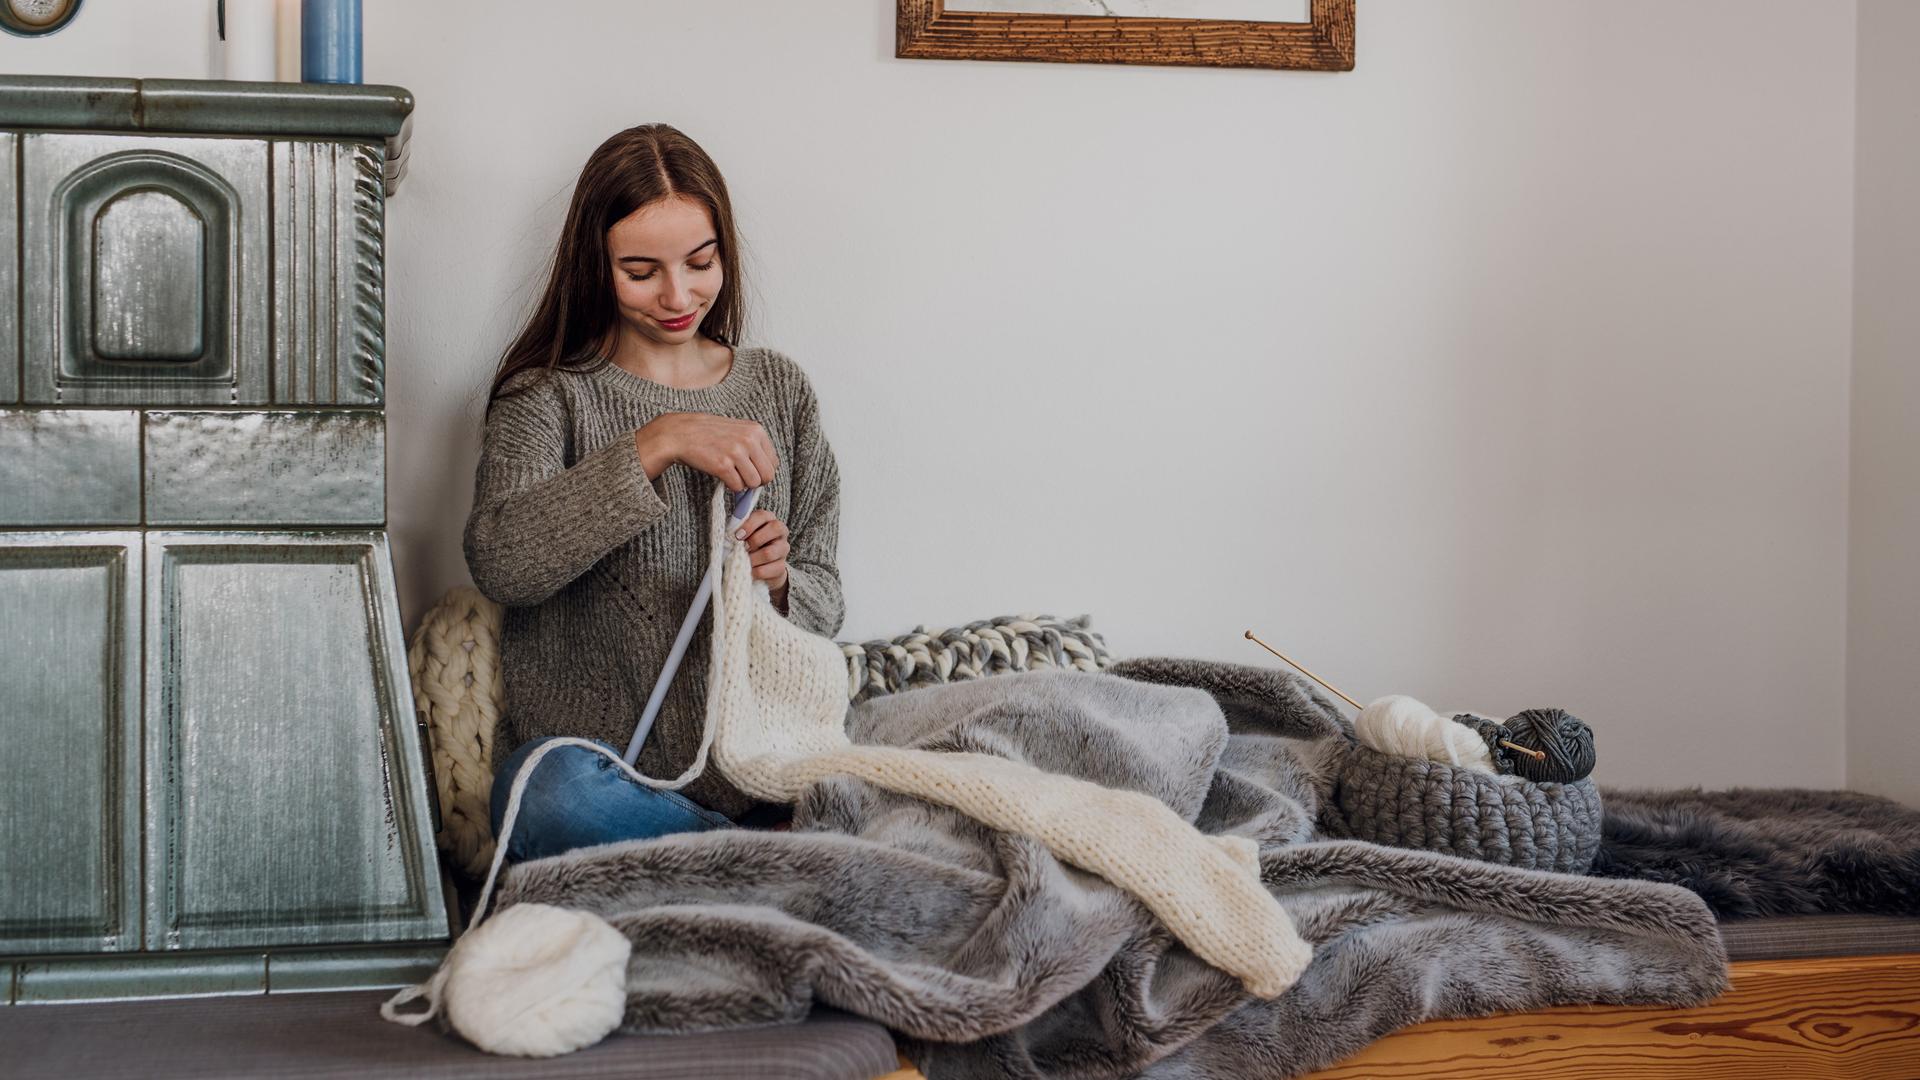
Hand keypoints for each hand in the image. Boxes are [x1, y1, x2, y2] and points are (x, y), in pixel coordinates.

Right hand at [634, 413, 777, 490]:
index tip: (751, 471)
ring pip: (753, 483)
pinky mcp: (723, 465)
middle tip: (743, 478)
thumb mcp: (737, 430)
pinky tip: (723, 477)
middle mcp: (749, 440)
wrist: (680, 433)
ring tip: (731, 474)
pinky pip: (737, 487)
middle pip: (767, 475)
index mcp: (756, 430)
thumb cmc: (709, 434)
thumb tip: (768, 473)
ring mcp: (736, 452)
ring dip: (743, 484)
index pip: (773, 462)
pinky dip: (731, 486)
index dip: (763, 471)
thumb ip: (754, 446)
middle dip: (756, 481)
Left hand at [734, 509, 790, 595]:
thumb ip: (737, 529)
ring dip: (752, 559)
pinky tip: (749, 571)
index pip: (762, 515)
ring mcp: (783, 549)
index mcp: (769, 519)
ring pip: (769, 553)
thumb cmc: (747, 545)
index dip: (749, 525)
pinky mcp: (781, 566)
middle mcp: (781, 531)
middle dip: (754, 540)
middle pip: (774, 529)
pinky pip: (767, 569)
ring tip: (743, 561)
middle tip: (743, 548)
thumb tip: (730, 532)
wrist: (759, 566)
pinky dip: (754, 572)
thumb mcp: (741, 534)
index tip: (737, 535)